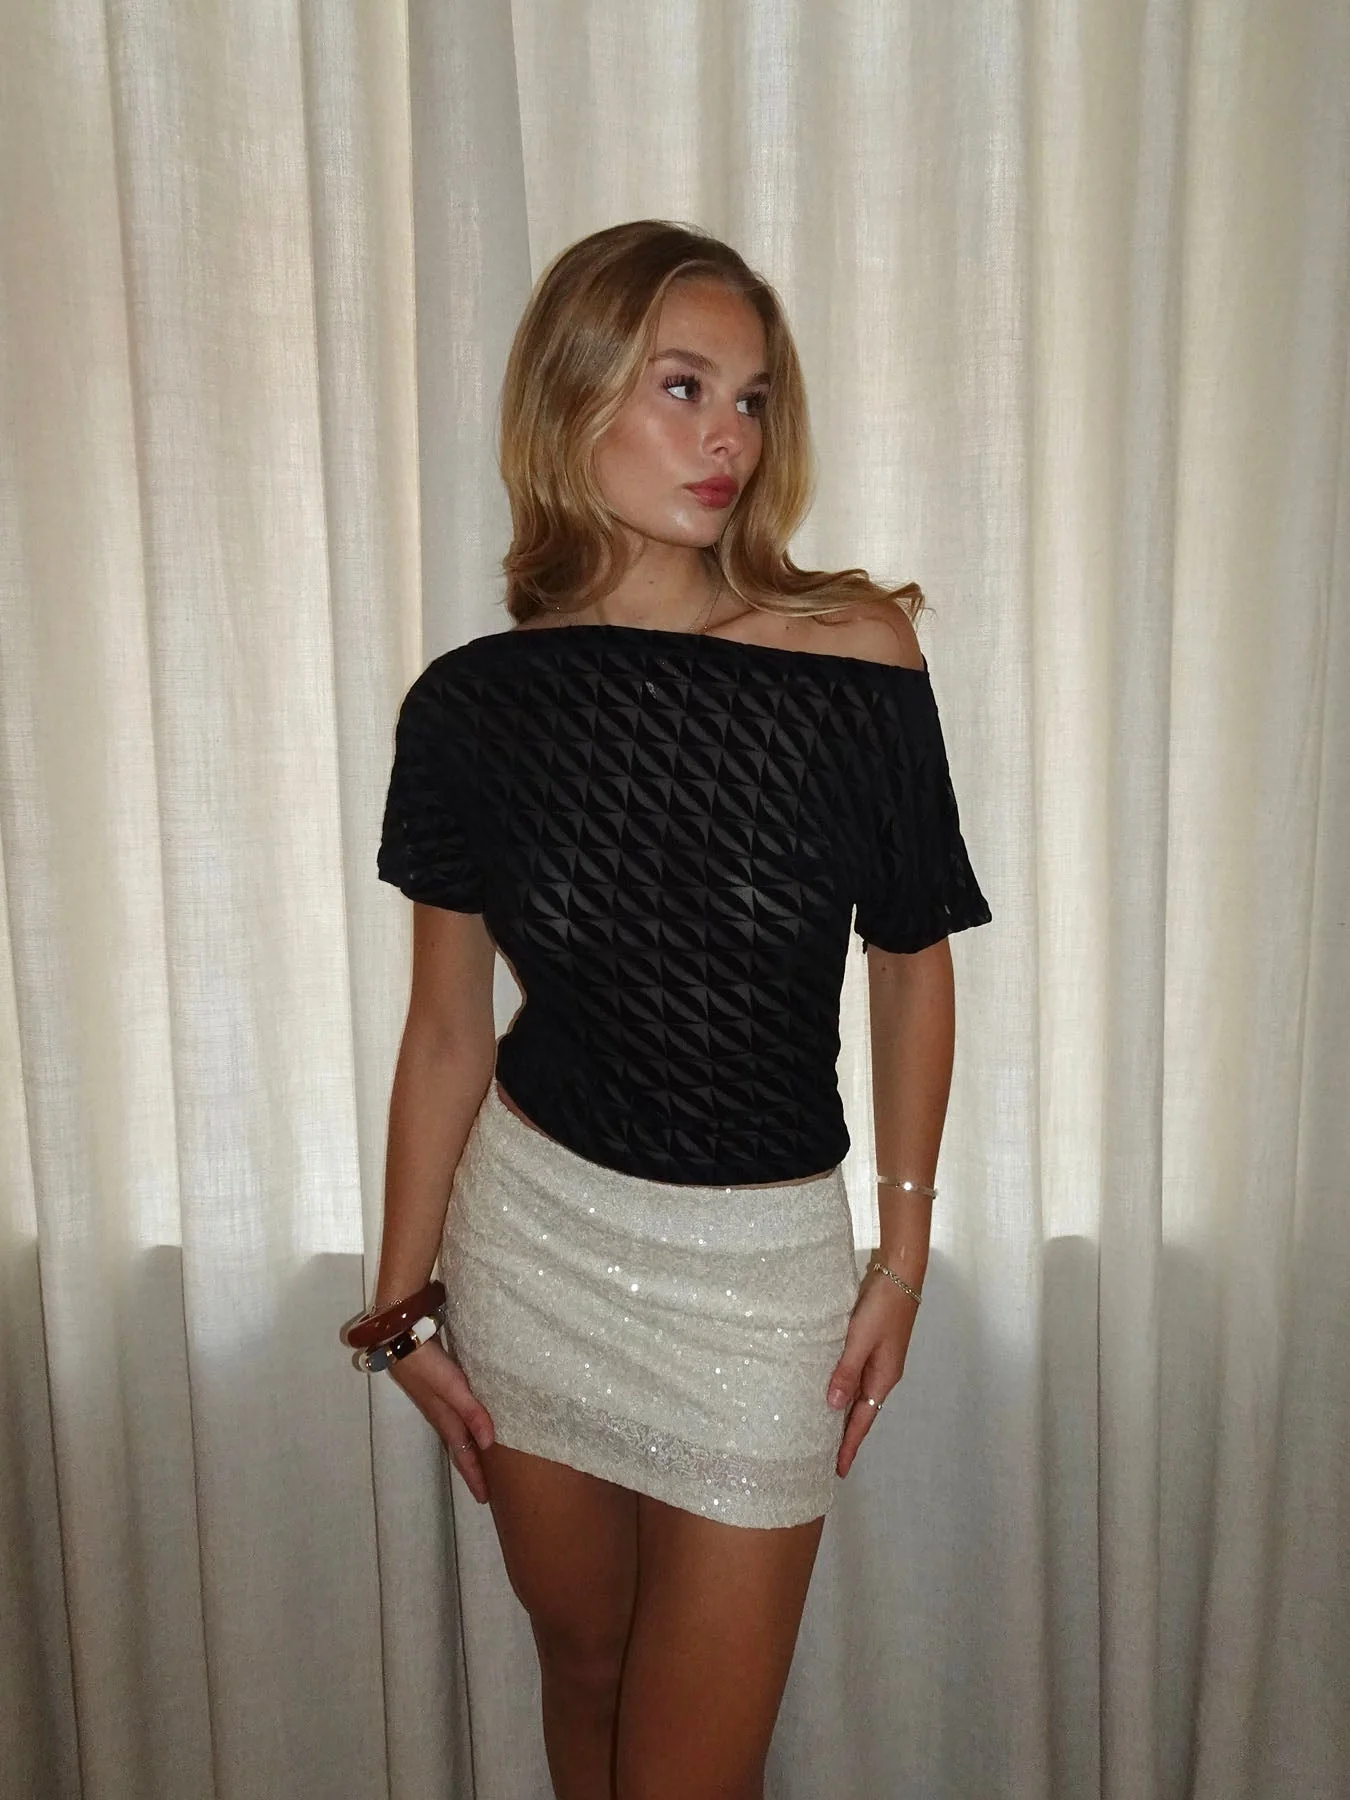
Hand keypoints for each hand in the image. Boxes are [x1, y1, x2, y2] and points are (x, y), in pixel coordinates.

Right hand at [388, 1336, 495, 1503]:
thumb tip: (490, 1444)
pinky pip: (456, 1411)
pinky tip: (472, 1416)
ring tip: (482, 1456)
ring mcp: (436, 1397)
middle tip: (487, 1485)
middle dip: (471, 1465)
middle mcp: (440, 1410)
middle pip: (459, 1445)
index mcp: (444, 1416)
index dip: (474, 1475)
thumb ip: (470, 1411)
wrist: (399, 1333)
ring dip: (468, 1444)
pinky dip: (465, 1422)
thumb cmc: (425, 1361)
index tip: (484, 1499)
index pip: (462, 1453)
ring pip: (457, 1428)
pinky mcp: (436, 1381)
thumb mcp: (451, 1386)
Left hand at [826, 1271, 919, 1478]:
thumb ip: (847, 1371)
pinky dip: (845, 1391)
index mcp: (883, 1378)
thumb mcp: (861, 1340)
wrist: (900, 1276)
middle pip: (862, 1413)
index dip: (849, 1445)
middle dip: (846, 1436)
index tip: (838, 1470)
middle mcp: (883, 1374)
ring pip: (858, 1395)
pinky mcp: (873, 1347)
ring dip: (844, 1415)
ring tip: (825, 1432)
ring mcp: (880, 1361)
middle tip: (827, 1459)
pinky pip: (856, 1378)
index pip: (863, 1421)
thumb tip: (833, 1406)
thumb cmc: (882, 1308)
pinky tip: (831, 1391)